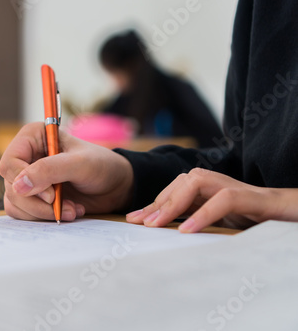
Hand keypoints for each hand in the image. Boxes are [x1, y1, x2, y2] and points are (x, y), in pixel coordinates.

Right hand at [0, 122, 133, 220]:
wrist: (115, 186)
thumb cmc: (101, 166)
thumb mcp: (79, 164)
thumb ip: (49, 170)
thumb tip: (18, 186)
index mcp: (32, 137)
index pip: (9, 163)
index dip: (25, 182)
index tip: (51, 194)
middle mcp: (25, 156)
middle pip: (11, 186)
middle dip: (37, 203)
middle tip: (63, 206)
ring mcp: (27, 177)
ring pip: (15, 202)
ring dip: (42, 212)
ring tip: (70, 209)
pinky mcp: (32, 196)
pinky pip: (22, 213)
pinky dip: (43, 217)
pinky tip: (66, 211)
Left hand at [126, 168, 297, 231]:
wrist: (293, 213)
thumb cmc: (255, 219)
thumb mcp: (219, 221)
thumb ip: (196, 219)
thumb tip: (166, 232)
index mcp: (210, 190)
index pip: (176, 190)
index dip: (154, 203)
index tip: (132, 219)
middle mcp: (219, 184)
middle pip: (182, 181)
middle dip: (159, 201)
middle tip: (141, 223)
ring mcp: (236, 188)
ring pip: (198, 182)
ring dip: (174, 202)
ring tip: (157, 224)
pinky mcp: (253, 199)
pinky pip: (224, 200)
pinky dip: (203, 213)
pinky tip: (187, 230)